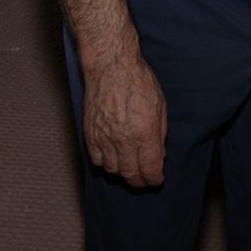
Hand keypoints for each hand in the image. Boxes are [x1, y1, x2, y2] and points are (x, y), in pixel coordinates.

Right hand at [82, 50, 166, 187]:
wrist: (111, 68)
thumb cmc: (139, 82)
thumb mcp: (160, 107)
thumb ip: (160, 134)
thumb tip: (159, 154)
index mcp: (145, 133)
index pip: (150, 168)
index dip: (154, 179)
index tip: (157, 181)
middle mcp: (123, 140)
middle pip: (130, 174)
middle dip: (139, 182)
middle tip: (144, 182)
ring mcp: (104, 138)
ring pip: (112, 170)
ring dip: (122, 174)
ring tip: (130, 171)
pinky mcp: (90, 134)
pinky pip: (96, 159)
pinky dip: (104, 164)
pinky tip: (112, 160)